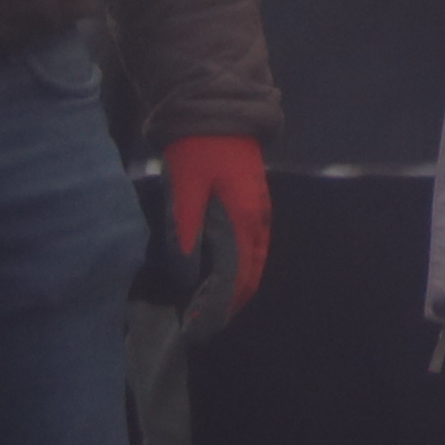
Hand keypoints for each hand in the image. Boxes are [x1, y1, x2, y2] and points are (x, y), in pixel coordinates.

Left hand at [163, 131, 270, 320]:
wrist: (217, 113)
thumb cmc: (196, 153)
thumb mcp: (184, 191)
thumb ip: (186, 234)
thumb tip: (189, 279)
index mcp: (244, 218)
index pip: (238, 276)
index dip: (221, 307)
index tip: (201, 330)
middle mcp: (259, 219)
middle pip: (252, 272)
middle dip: (232, 303)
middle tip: (204, 326)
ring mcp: (260, 210)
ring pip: (255, 260)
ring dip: (237, 287)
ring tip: (213, 308)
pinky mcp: (253, 204)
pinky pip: (253, 247)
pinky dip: (241, 269)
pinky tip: (224, 276)